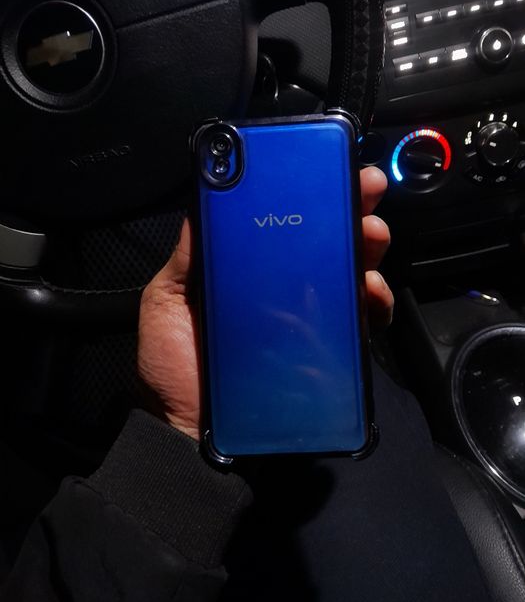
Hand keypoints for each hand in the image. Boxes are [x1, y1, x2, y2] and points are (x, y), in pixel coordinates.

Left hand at [138, 166, 392, 439]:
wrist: (189, 433)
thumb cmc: (174, 366)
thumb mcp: (168, 301)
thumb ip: (187, 257)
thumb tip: (205, 199)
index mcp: (248, 273)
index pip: (284, 225)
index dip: (308, 196)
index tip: (329, 168)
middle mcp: (282, 291)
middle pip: (326, 244)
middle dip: (352, 212)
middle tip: (366, 191)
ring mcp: (308, 322)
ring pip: (350, 276)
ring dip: (368, 249)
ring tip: (371, 235)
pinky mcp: (325, 353)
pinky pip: (359, 322)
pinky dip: (374, 303)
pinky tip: (371, 292)